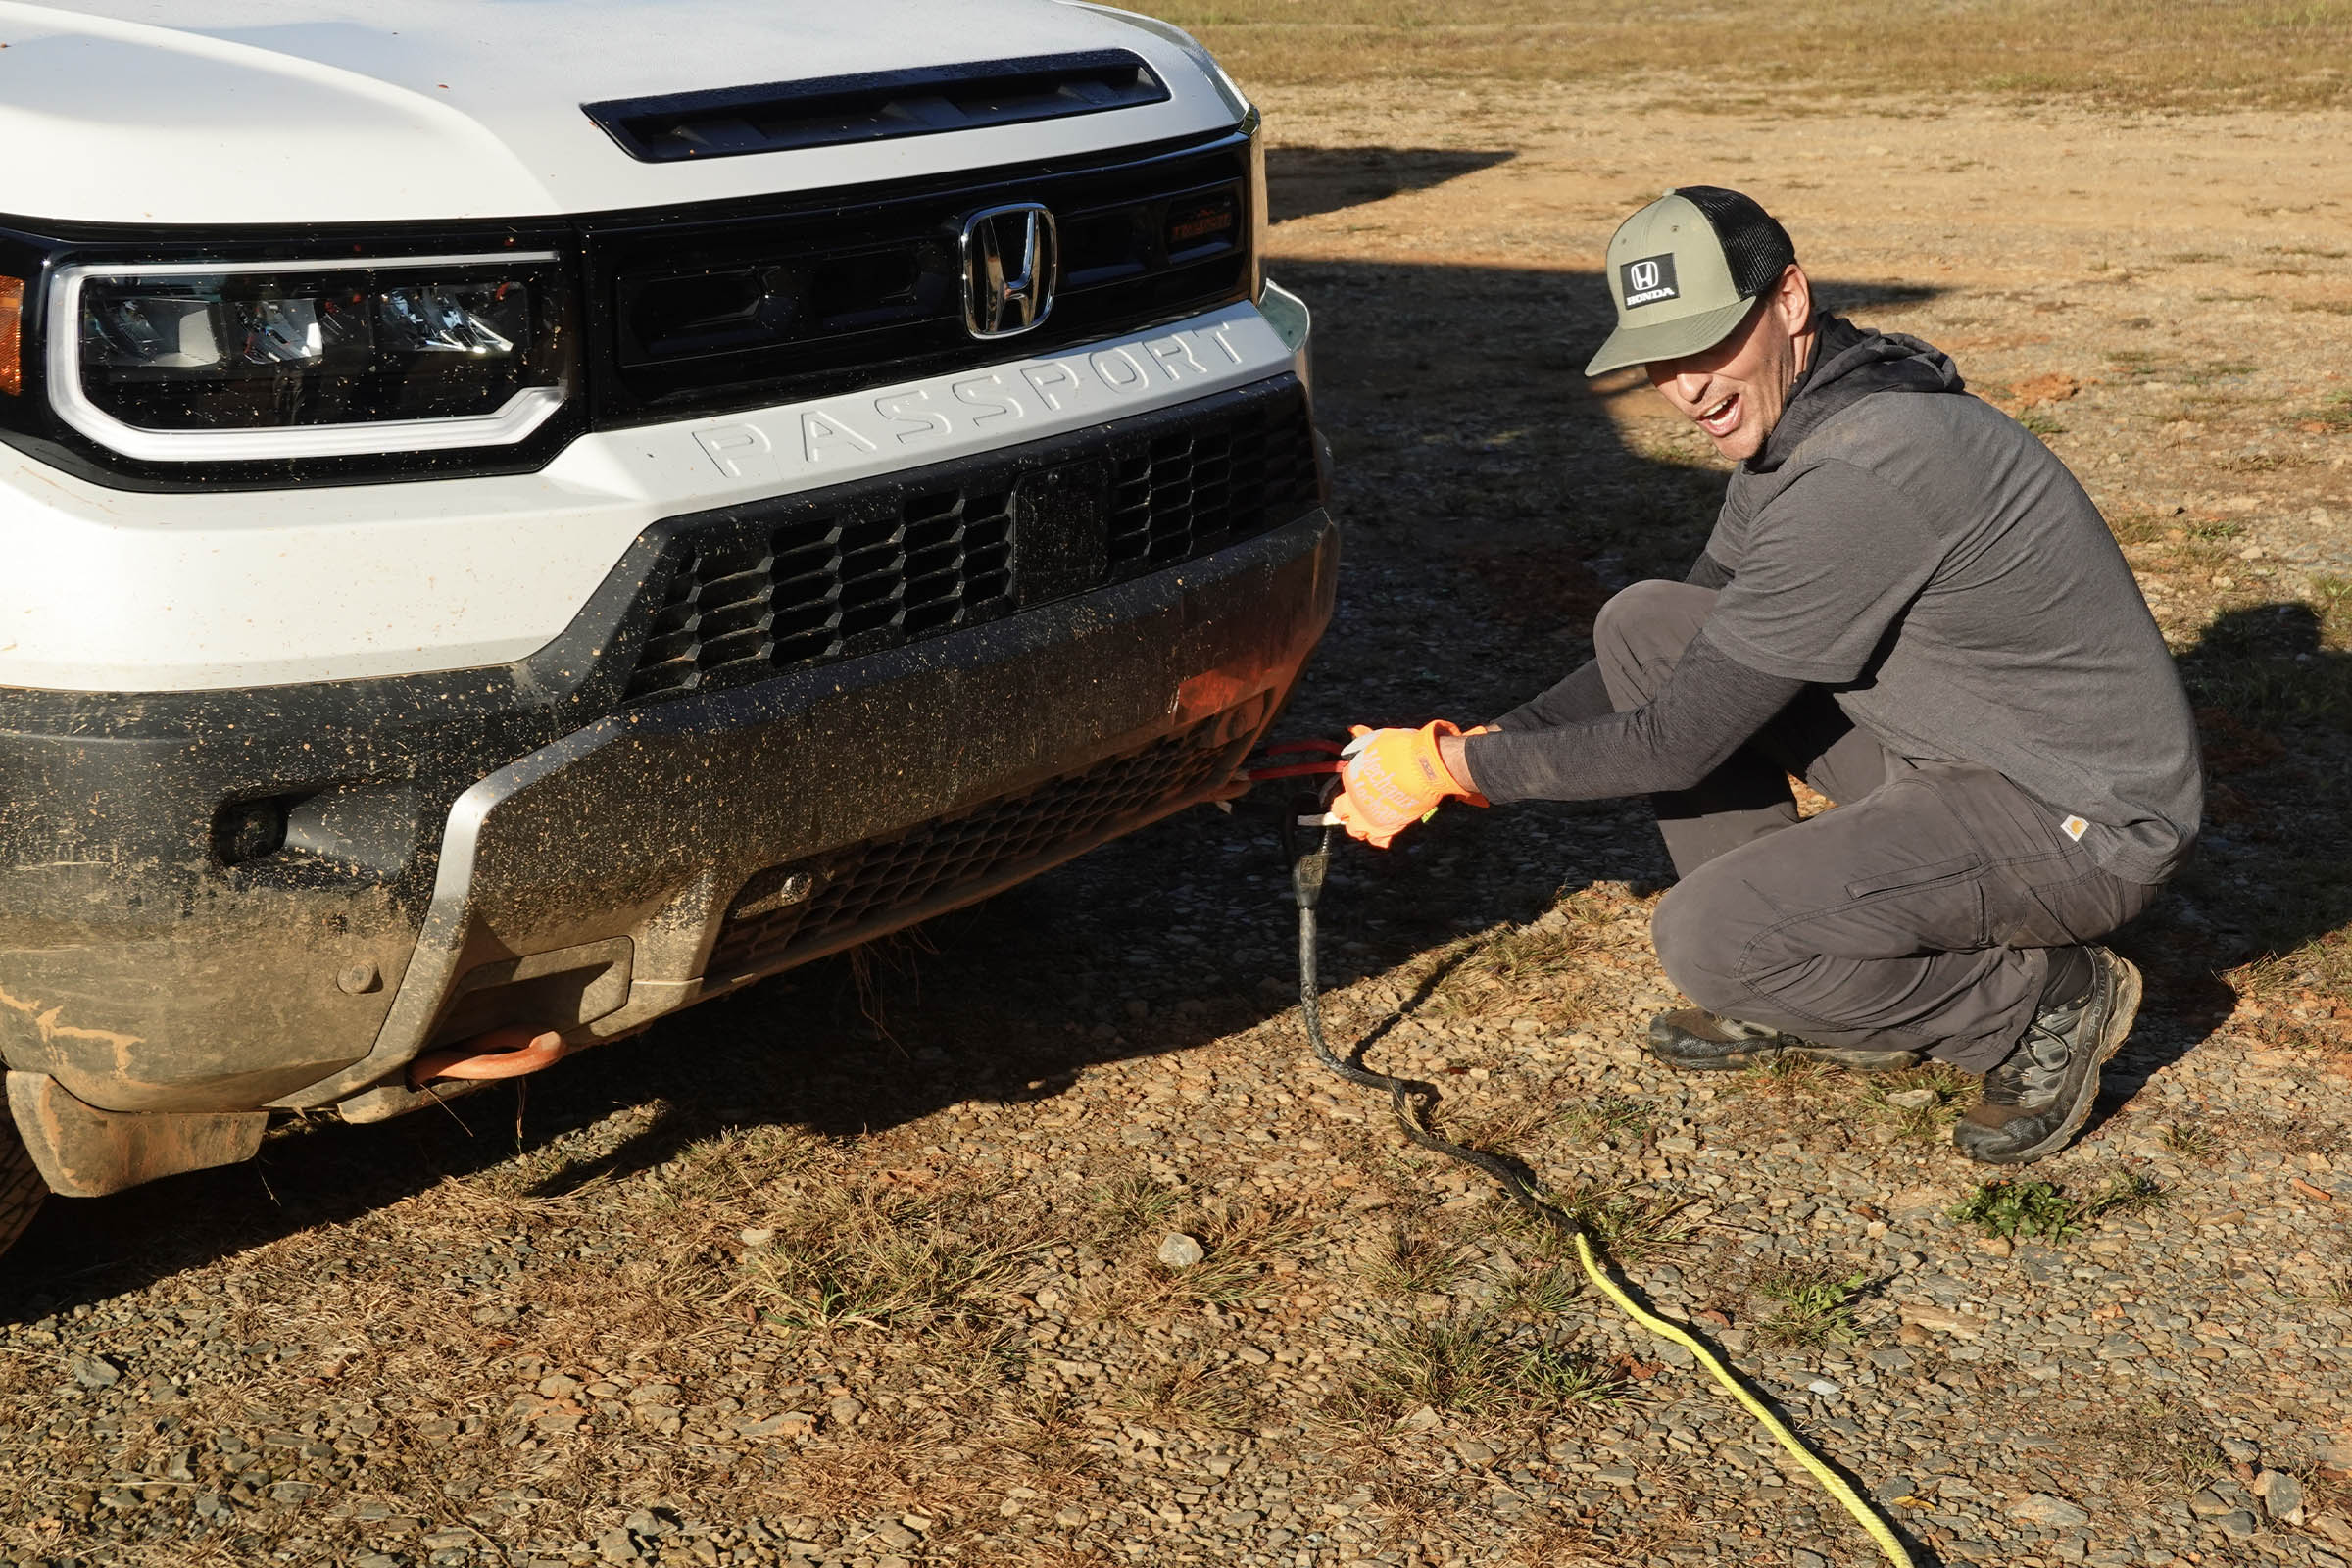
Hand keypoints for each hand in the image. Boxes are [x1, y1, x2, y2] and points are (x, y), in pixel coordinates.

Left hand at [1329, 721, 1488, 847]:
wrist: (1425, 766)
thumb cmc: (1401, 750)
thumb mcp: (1378, 740)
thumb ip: (1363, 741)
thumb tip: (1355, 731)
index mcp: (1350, 784)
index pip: (1337, 798)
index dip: (1343, 795)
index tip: (1353, 791)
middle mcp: (1357, 804)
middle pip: (1342, 816)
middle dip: (1347, 812)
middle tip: (1357, 806)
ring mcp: (1373, 819)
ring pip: (1357, 831)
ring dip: (1360, 826)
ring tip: (1369, 818)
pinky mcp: (1392, 827)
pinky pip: (1380, 840)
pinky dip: (1380, 837)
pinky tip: (1383, 831)